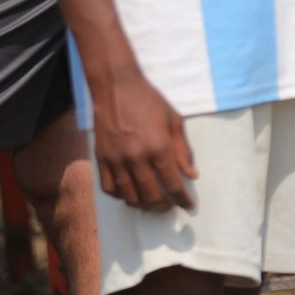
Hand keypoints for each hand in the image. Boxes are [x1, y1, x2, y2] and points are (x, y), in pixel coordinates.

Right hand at [89, 64, 196, 210]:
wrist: (117, 87)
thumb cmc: (149, 101)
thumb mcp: (174, 121)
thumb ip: (183, 151)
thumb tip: (192, 175)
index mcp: (159, 147)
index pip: (173, 184)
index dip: (182, 199)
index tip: (188, 206)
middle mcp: (137, 157)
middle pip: (151, 196)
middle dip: (163, 206)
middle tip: (170, 205)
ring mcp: (116, 160)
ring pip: (129, 197)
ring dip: (143, 205)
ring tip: (152, 203)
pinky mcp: (101, 159)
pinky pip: (109, 188)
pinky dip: (121, 196)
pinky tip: (130, 193)